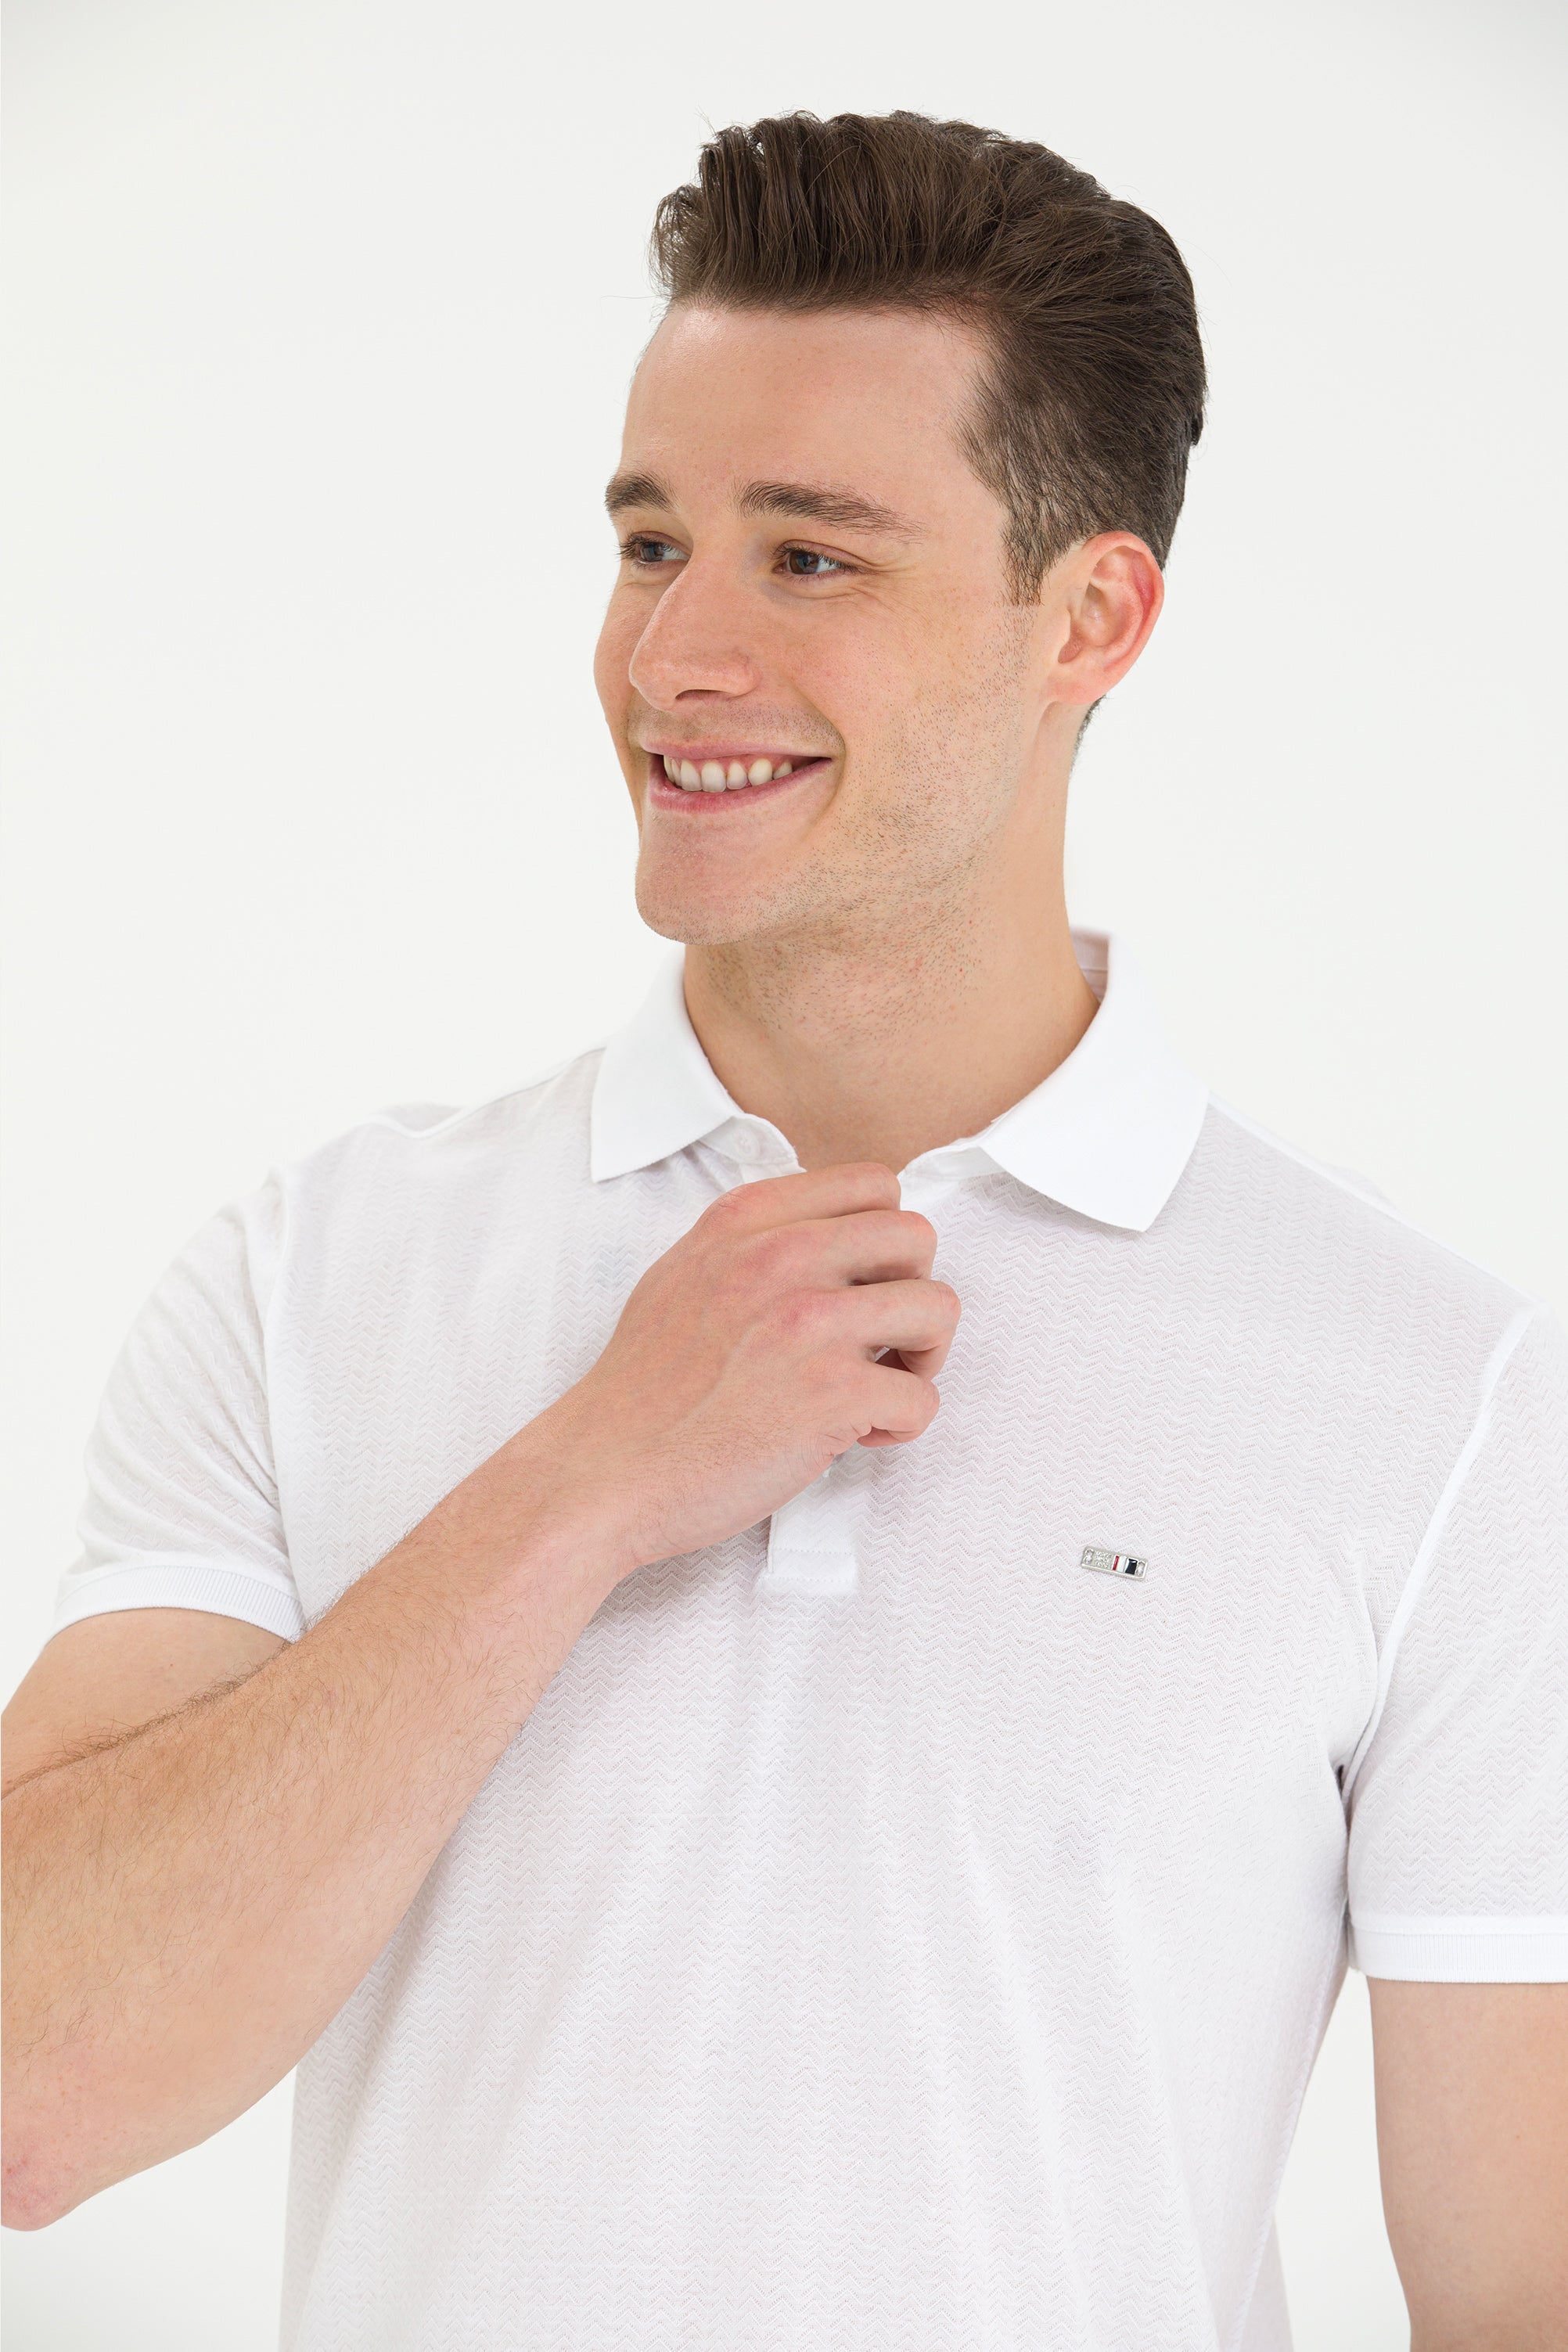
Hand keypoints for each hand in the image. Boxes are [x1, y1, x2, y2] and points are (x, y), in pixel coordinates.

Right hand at [533, 1163, 958, 1578]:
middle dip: (913, 1290)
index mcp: (747, 1221)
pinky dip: (899, 1425)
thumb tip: (823, 1237)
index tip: (863, 1283)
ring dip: (922, 1356)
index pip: (873, 1182)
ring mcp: (809, 1323)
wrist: (604, 1470)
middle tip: (883, 1340)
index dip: (884, 1239)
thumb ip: (752, 1243)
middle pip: (917, 1236)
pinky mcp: (831, 1394)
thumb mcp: (682, 1273)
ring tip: (878, 1387)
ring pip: (939, 1308)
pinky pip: (921, 1399)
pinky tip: (853, 1436)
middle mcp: (781, 1257)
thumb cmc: (643, 1388)